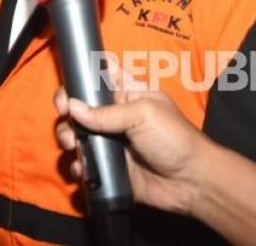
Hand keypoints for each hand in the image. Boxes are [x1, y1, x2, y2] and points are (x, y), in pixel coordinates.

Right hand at [53, 78, 215, 217]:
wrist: (190, 181)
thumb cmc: (174, 138)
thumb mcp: (143, 114)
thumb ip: (107, 112)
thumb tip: (72, 108)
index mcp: (127, 92)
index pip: (100, 73)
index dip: (82, 74)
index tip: (69, 86)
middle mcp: (114, 114)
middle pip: (80, 104)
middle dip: (67, 109)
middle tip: (65, 116)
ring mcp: (110, 140)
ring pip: (77, 132)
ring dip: (68, 136)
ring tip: (72, 145)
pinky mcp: (108, 165)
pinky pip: (85, 162)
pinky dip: (78, 164)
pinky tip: (82, 167)